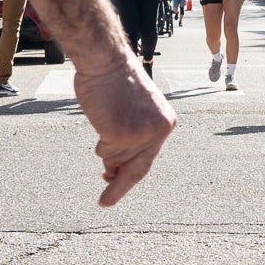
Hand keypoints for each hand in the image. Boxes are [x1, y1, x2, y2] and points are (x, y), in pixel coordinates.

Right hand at [69, 50, 175, 206]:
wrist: (106, 61)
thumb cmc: (115, 82)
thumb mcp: (134, 112)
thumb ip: (132, 138)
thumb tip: (115, 170)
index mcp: (166, 123)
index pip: (148, 158)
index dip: (130, 173)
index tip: (116, 183)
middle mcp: (160, 131)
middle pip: (137, 169)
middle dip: (119, 187)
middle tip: (104, 203)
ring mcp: (142, 135)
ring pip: (114, 159)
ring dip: (104, 146)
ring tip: (106, 119)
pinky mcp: (123, 135)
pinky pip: (104, 152)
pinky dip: (99, 141)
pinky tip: (102, 119)